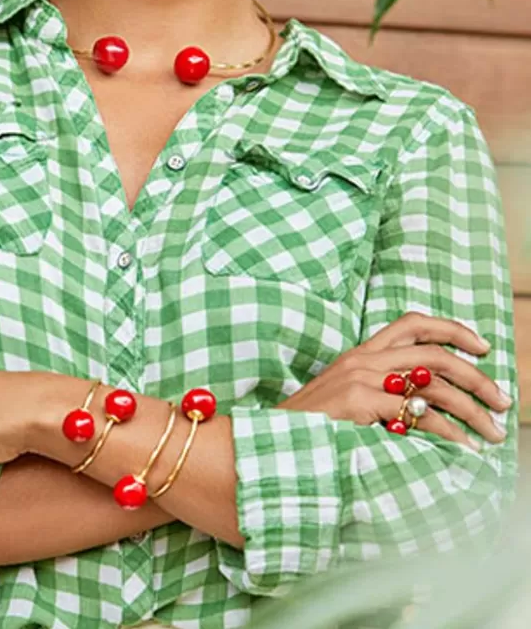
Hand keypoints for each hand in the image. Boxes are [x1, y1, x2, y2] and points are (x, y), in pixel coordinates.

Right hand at [277, 312, 511, 448]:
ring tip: (492, 430)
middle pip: (434, 353)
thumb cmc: (309, 429)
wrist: (269, 442)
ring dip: (471, 408)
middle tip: (502, 400)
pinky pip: (417, 413)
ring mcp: (359, 378)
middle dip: (476, 377)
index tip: (481, 347)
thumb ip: (377, 392)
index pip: (411, 323)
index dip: (452, 329)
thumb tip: (423, 403)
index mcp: (359, 353)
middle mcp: (362, 359)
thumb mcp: (344, 399)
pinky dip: (447, 431)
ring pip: (433, 382)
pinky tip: (461, 446)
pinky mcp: (358, 402)